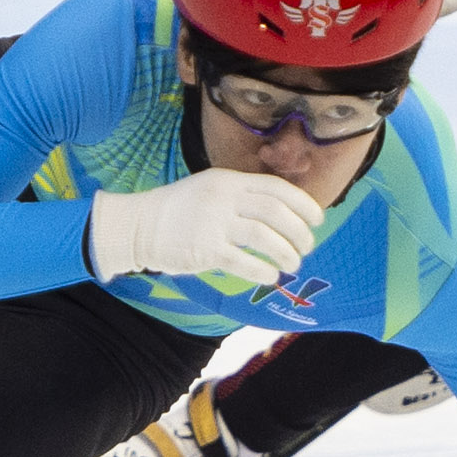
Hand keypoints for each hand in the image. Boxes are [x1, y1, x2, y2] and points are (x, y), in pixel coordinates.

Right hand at [86, 168, 321, 282]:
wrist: (139, 224)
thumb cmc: (181, 210)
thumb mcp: (212, 188)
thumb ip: (244, 196)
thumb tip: (287, 213)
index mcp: (229, 180)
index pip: (278, 189)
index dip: (304, 205)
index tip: (318, 220)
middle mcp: (224, 198)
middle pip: (277, 212)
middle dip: (299, 233)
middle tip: (306, 247)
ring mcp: (213, 223)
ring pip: (264, 237)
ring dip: (286, 254)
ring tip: (293, 264)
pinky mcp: (204, 250)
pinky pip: (244, 262)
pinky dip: (263, 271)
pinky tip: (270, 276)